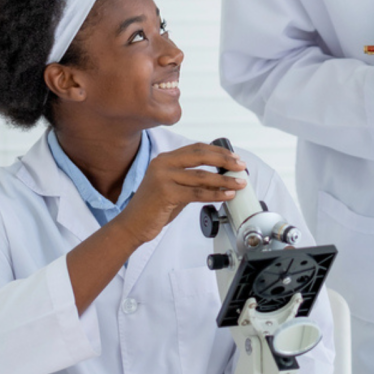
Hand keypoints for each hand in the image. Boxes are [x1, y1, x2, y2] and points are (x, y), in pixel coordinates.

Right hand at [114, 143, 245, 244]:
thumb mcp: (175, 187)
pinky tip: (227, 195)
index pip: (196, 148)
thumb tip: (221, 178)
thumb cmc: (153, 207)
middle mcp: (163, 164)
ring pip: (202, 176)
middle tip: (241, 166)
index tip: (234, 157)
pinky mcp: (166, 193)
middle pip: (201, 156)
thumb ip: (193, 180)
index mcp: (165, 159)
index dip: (218, 151)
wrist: (132, 225)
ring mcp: (163, 177)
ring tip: (239, 183)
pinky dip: (216, 194)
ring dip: (225, 180)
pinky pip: (197, 193)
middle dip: (225, 160)